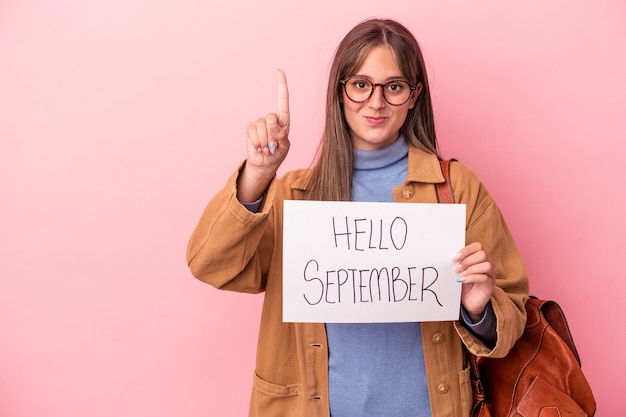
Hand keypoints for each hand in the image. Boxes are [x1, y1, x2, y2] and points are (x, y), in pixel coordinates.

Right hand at [237, 69, 290, 202]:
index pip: (283, 100)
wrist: (265, 164)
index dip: (281, 85)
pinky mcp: (250, 129)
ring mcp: (259, 123)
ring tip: (267, 149)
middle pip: (271, 118)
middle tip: (274, 147)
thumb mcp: (284, 147)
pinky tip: (260, 147)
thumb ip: (281, 136)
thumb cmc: (278, 154)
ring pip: (262, 127)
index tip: (280, 70)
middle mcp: (271, 119)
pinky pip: (253, 132)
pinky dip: (257, 143)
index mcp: (283, 120)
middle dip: (273, 135)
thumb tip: (272, 125)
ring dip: (265, 142)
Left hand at [454, 242, 495, 320]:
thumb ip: (458, 263)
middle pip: (482, 254)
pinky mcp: (490, 284)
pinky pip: (485, 278)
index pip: (478, 246)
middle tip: (457, 268)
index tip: (455, 258)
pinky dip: (472, 278)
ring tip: (461, 275)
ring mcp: (491, 273)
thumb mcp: (460, 271)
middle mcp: (488, 262)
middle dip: (468, 260)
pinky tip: (464, 280)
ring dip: (471, 269)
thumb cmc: (464, 283)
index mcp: (480, 256)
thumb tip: (451, 258)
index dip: (466, 250)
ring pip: (486, 265)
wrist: (469, 300)